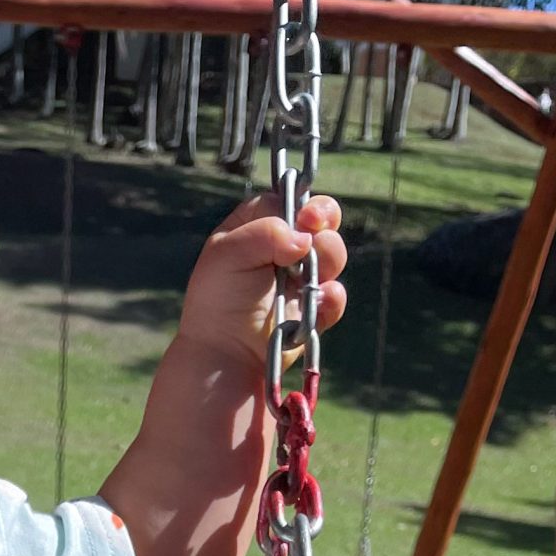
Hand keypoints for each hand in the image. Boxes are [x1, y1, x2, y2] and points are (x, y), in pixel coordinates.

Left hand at [177, 192, 346, 365]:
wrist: (225, 355)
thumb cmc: (219, 301)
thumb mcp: (228, 255)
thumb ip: (265, 233)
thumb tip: (305, 238)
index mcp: (255, 227)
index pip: (286, 200)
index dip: (299, 203)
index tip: (304, 217)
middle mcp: (280, 248)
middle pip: (319, 218)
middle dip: (324, 220)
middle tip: (315, 230)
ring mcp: (299, 277)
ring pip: (333, 251)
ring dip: (328, 257)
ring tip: (307, 274)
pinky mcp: (313, 307)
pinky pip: (336, 294)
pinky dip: (331, 297)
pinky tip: (317, 302)